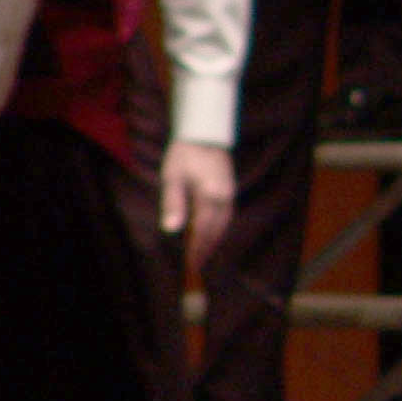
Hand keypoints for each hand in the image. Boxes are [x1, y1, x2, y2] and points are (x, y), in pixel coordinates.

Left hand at [160, 139, 235, 272]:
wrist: (204, 133)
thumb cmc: (184, 154)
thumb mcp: (172, 177)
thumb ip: (173, 204)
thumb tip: (171, 230)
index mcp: (210, 196)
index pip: (203, 230)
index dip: (197, 249)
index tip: (190, 265)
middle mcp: (224, 198)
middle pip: (216, 230)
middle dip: (206, 249)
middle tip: (196, 266)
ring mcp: (230, 194)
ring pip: (223, 224)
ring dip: (213, 241)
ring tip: (203, 255)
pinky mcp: (230, 191)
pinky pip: (226, 216)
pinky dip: (218, 229)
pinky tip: (210, 234)